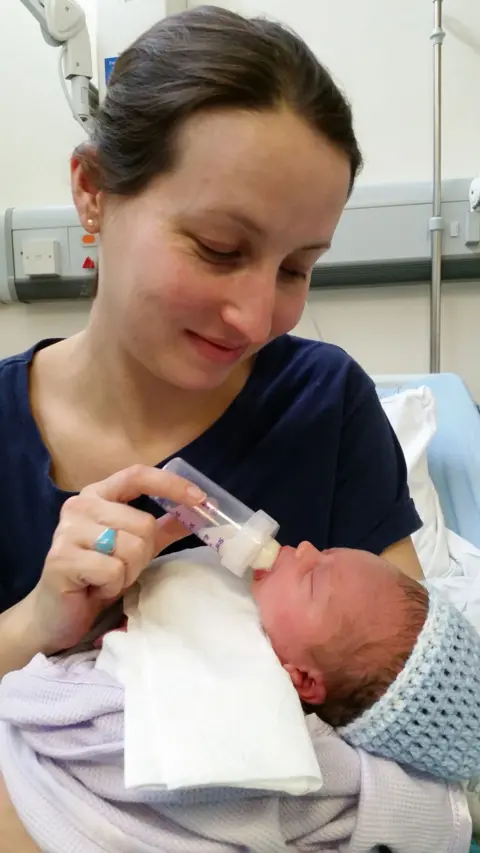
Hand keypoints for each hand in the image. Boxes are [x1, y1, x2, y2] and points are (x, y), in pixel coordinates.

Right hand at [26, 464, 204, 653]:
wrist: (58, 613)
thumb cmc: (98, 575)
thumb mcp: (137, 547)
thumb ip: (163, 528)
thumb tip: (200, 512)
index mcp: (98, 495)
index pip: (137, 475)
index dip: (170, 484)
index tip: (200, 499)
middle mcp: (80, 505)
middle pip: (143, 523)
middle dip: (142, 554)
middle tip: (121, 568)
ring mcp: (68, 530)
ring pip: (131, 547)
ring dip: (128, 572)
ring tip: (107, 578)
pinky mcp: (62, 559)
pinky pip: (113, 570)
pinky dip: (112, 586)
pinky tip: (95, 588)